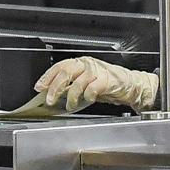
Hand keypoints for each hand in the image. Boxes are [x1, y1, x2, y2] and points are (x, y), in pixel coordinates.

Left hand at [33, 56, 156, 113]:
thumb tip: (53, 94)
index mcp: (80, 63)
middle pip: (66, 72)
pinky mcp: (107, 80)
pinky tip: (87, 100)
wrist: (130, 84)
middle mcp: (87, 64)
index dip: (48, 76)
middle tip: (50, 99)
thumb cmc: (106, 84)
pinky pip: (93, 88)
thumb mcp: (85, 83)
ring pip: (78, 81)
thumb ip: (71, 86)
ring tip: (69, 106)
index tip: (39, 87)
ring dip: (71, 96)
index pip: (60, 66)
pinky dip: (88, 95)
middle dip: (55, 86)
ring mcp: (97, 71)